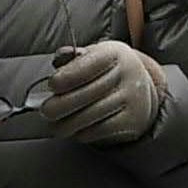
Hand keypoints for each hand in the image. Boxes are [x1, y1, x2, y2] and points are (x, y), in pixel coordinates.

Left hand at [41, 41, 165, 147]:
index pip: (89, 65)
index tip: (52, 85)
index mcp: (114, 54)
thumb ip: (73, 58)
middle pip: (88, 93)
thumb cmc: (107, 71)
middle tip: (46, 111)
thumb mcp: (93, 57)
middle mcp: (127, 74)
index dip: (68, 76)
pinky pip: (101, 129)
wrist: (141, 88)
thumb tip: (60, 56)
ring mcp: (133, 98)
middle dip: (61, 105)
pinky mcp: (132, 120)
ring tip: (55, 125)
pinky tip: (75, 130)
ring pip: (92, 115)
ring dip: (67, 124)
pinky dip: (83, 133)